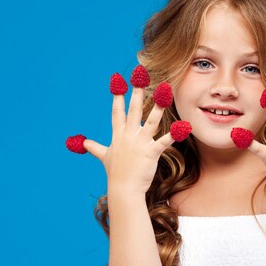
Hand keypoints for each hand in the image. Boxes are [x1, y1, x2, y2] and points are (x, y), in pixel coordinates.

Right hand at [81, 67, 190, 195]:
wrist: (123, 190)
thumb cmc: (115, 174)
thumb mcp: (103, 157)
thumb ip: (94, 147)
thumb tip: (82, 143)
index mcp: (118, 135)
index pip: (117, 111)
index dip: (117, 95)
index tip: (117, 80)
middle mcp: (128, 136)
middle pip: (133, 110)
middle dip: (136, 92)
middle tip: (140, 75)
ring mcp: (139, 144)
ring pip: (150, 121)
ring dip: (158, 106)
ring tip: (165, 91)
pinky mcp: (151, 153)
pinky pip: (164, 141)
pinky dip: (174, 134)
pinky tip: (183, 126)